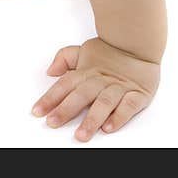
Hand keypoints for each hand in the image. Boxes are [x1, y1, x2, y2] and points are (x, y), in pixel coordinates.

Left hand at [31, 37, 160, 141]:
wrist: (139, 43)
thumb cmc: (111, 52)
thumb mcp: (84, 50)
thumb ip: (65, 58)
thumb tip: (50, 70)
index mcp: (87, 71)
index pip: (65, 84)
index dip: (51, 98)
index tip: (38, 111)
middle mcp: (101, 80)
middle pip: (81, 95)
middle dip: (66, 109)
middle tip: (53, 122)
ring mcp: (119, 87)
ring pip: (104, 103)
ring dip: (92, 119)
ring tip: (81, 134)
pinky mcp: (138, 94)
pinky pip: (128, 106)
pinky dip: (119, 117)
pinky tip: (109, 127)